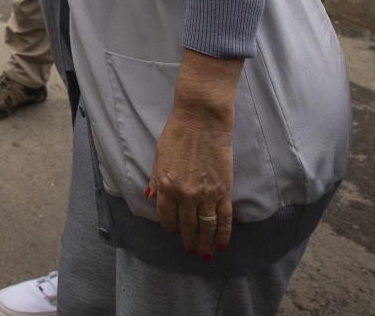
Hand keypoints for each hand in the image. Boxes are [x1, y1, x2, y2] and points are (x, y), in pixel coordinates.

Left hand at [149, 56, 238, 260]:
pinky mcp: (223, 190)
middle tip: (191, 251)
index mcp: (166, 185)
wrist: (202, 120)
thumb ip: (156, 177)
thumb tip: (150, 196)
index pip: (167, 215)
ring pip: (206, 226)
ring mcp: (205, 194)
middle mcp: (185, 194)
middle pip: (187, 225)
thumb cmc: (178, 132)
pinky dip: (223, 233)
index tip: (173, 232)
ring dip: (205, 242)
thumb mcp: (159, 155)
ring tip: (205, 253)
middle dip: (189, 240)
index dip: (170, 226)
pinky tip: (221, 244)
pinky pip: (223, 218)